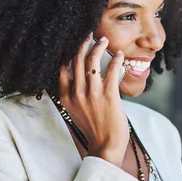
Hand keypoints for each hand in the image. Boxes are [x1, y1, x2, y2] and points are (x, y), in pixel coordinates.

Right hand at [57, 34, 127, 166]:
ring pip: (92, 62)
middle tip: (89, 34)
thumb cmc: (94, 128)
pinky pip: (111, 71)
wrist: (106, 146)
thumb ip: (74, 93)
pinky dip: (115, 60)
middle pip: (76, 61)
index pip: (62, 68)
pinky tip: (119, 55)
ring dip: (98, 47)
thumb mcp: (76, 110)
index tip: (74, 42)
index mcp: (66, 97)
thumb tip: (81, 74)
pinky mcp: (108, 95)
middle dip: (82, 44)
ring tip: (104, 40)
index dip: (68, 52)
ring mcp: (92, 94)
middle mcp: (76, 93)